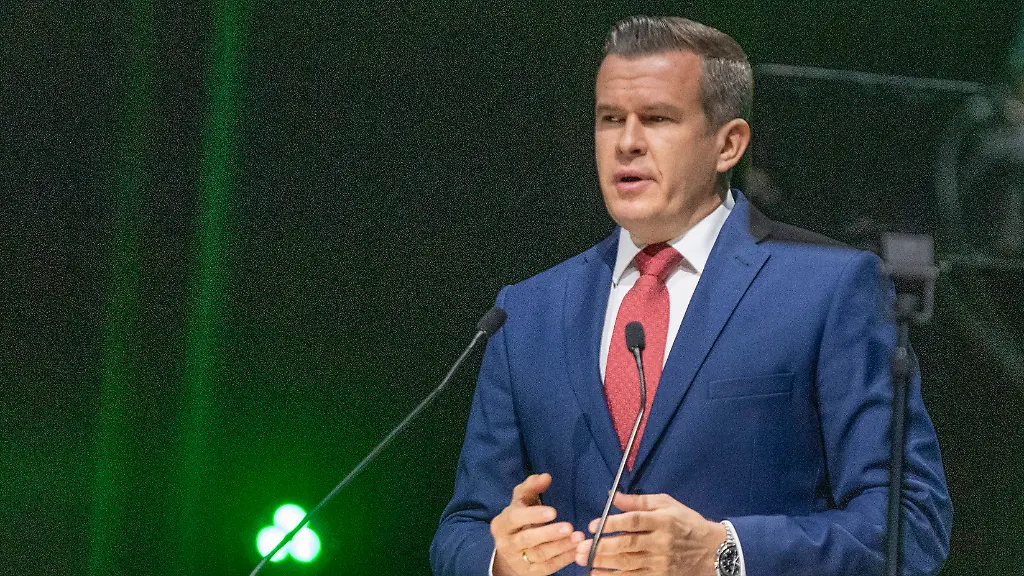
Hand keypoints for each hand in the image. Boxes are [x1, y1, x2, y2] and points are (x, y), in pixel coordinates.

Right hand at [491, 473, 585, 575]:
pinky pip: (548, 567)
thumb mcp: (521, 501)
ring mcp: (518, 560)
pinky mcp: (530, 573)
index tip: (553, 512)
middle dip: (549, 533)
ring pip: (539, 555)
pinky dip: (564, 559)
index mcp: (502, 523)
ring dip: (560, 546)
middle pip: (527, 539)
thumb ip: (531, 487)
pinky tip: (577, 550)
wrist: (510, 551)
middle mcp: (506, 543)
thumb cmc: (519, 519)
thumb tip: (546, 476)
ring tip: (578, 538)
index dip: (533, 515)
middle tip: (569, 527)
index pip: (515, 518)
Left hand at [574, 492, 726, 575]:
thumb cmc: (686, 522)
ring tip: (584, 561)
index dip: (612, 523)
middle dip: (601, 547)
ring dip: (604, 563)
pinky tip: (600, 575)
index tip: (593, 525)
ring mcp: (661, 562)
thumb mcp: (667, 504)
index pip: (634, 521)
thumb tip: (614, 497)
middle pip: (627, 544)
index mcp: (663, 520)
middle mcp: (661, 542)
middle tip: (580, 548)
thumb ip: (640, 501)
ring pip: (628, 563)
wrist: (712, 550)